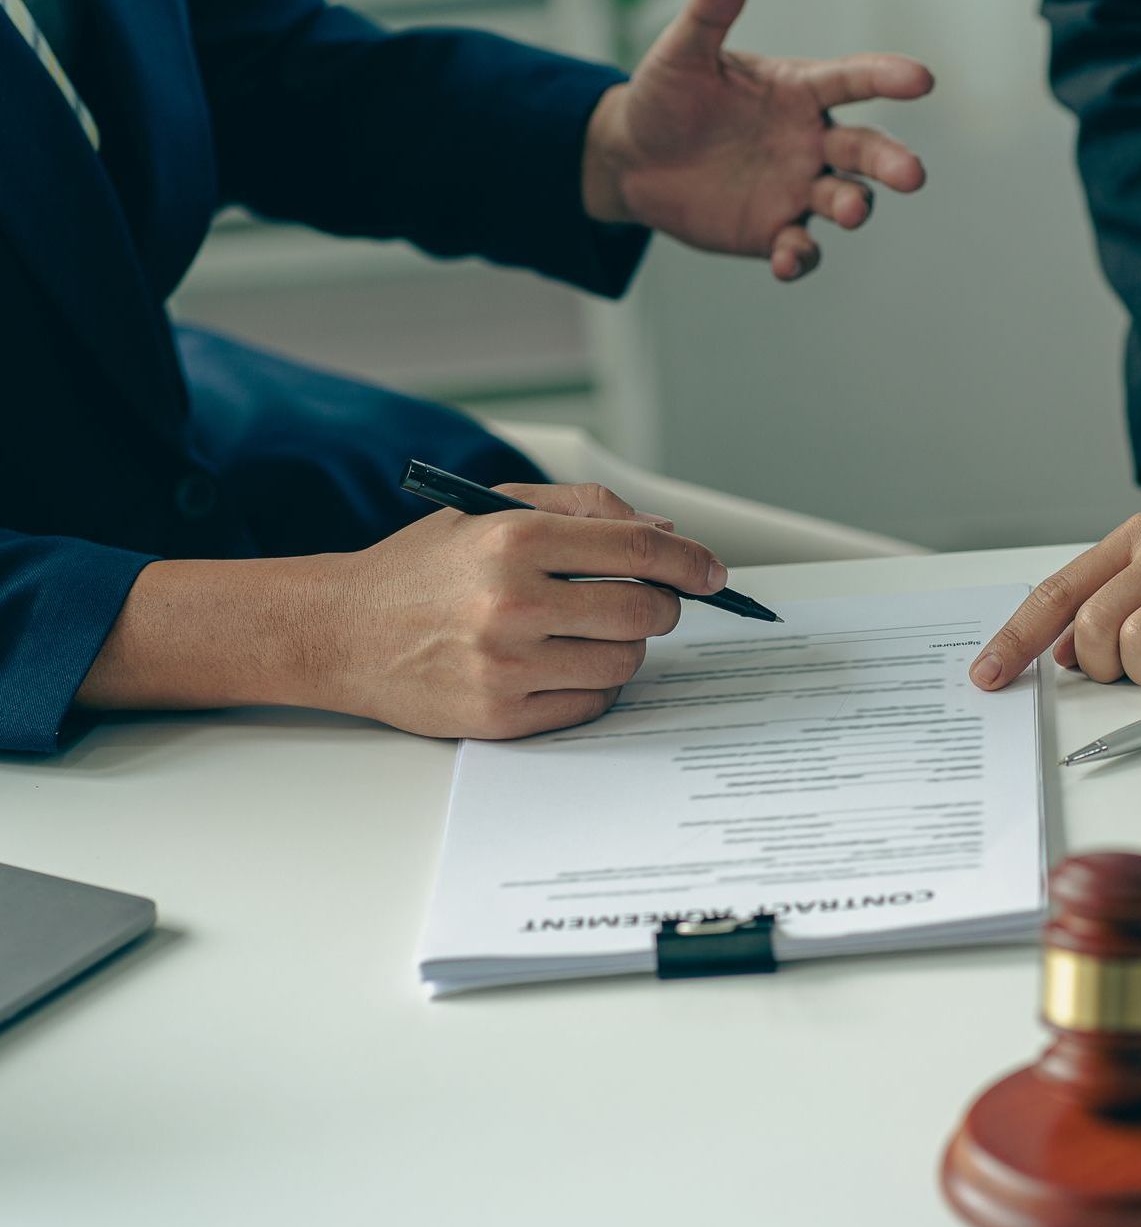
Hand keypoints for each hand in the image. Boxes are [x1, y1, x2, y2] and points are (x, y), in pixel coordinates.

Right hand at [318, 483, 723, 738]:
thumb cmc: (422, 568)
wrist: (343, 631)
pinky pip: (591, 705)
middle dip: (660, 606)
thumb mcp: (491, 509)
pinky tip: (567, 665)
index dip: (690, 563)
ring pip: (624, 663)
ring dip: (627, 647)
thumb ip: (583, 508)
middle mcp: (512, 603)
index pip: (638, 551)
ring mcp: (507, 666)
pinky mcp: (501, 717)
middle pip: (643, 612)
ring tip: (594, 632)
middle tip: (645, 602)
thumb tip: (664, 536)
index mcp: (512, 539)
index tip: (712, 573)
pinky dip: (595, 685)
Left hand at [581, 0, 932, 280]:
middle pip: (864, 150)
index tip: (922, 81)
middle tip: (912, 176)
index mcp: (798, 91)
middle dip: (890, 163)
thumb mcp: (682, 54)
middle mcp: (809, 142)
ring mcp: (795, 189)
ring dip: (853, 206)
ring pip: (842, 200)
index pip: (853, 80)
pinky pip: (799, 248)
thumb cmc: (664, 97)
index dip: (888, 78)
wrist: (633, 161)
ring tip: (851, 211)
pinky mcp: (772, 232)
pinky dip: (800, 257)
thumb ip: (710, 14)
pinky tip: (788, 259)